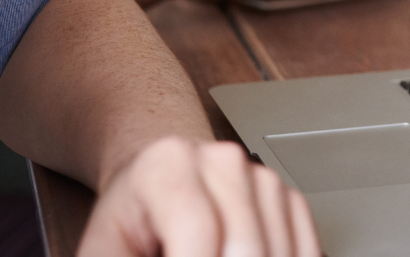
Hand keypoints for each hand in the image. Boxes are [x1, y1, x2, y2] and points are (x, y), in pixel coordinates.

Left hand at [78, 137, 319, 256]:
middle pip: (246, 249)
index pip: (197, 232)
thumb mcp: (104, 245)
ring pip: (279, 254)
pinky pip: (305, 252)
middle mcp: (223, 162)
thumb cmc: (133, 217)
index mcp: (167, 165)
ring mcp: (264, 179)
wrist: (161, 180)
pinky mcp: (291, 200)